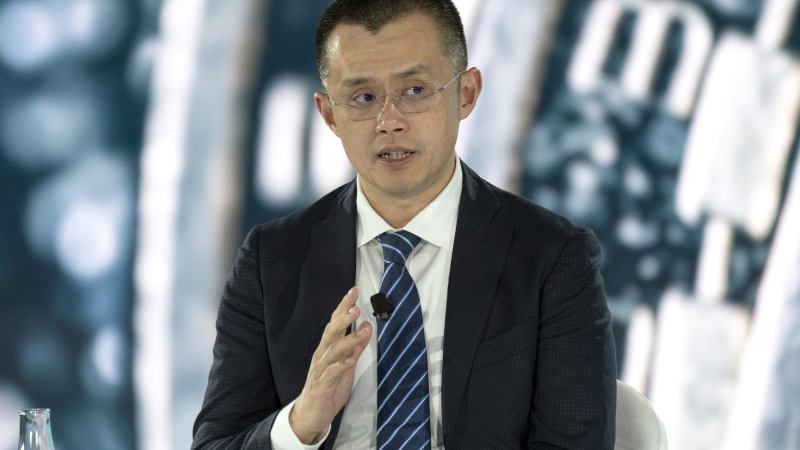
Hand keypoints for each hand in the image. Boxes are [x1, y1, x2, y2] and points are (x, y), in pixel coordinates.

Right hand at [290, 287, 371, 443]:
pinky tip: (349, 361)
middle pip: (331, 332)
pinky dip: (339, 366)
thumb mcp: (347, 364)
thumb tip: (367, 327)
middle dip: (343, 319)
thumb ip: (356, 346)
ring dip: (347, 340)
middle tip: (356, 308)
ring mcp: (320, 370)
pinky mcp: (321, 385)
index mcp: (328, 348)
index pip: (335, 323)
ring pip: (332, 351)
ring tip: (361, 332)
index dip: (343, 307)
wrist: (311, 414)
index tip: (353, 292)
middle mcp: (322, 355)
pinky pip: (330, 374)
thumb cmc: (329, 387)